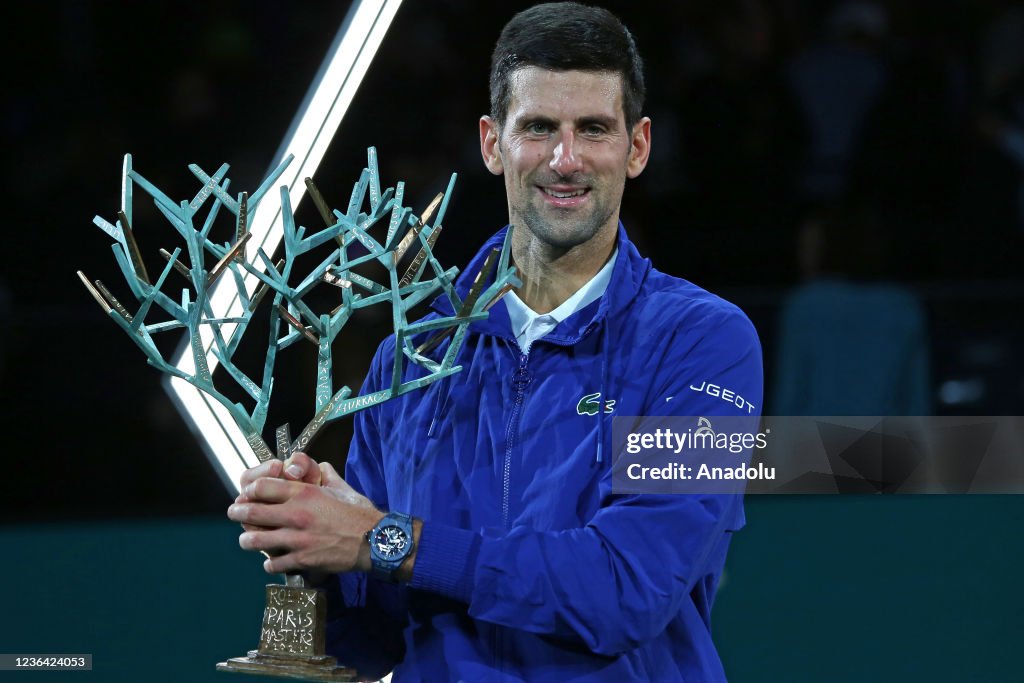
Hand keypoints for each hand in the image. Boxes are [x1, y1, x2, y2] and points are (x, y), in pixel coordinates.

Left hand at [228, 454, 383, 574]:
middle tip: (234, 513)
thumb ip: (327, 476)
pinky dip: (269, 562)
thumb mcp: (342, 488)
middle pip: (252, 512)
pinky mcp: (302, 560)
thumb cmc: (359, 513)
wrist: (374, 540)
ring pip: (256, 540)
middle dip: (238, 512)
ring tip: (247, 540)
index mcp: (304, 493)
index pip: (262, 486)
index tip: (247, 494)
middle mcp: (296, 514)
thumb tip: (320, 467)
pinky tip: (271, 561)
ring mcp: (297, 539)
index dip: (250, 490)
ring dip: (248, 540)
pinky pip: (273, 562)